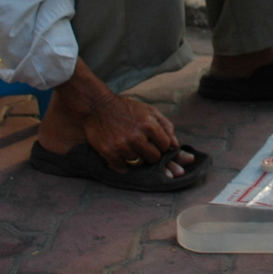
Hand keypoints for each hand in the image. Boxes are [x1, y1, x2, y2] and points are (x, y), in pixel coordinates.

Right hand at [52, 63, 179, 172]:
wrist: (97, 105)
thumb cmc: (126, 108)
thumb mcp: (149, 111)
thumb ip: (166, 126)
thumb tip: (175, 145)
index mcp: (149, 126)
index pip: (165, 147)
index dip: (161, 145)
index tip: (154, 141)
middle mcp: (137, 137)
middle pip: (154, 158)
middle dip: (151, 154)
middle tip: (142, 146)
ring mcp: (122, 147)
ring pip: (139, 164)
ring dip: (137, 158)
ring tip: (130, 147)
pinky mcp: (109, 153)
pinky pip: (123, 168)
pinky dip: (123, 163)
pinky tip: (121, 153)